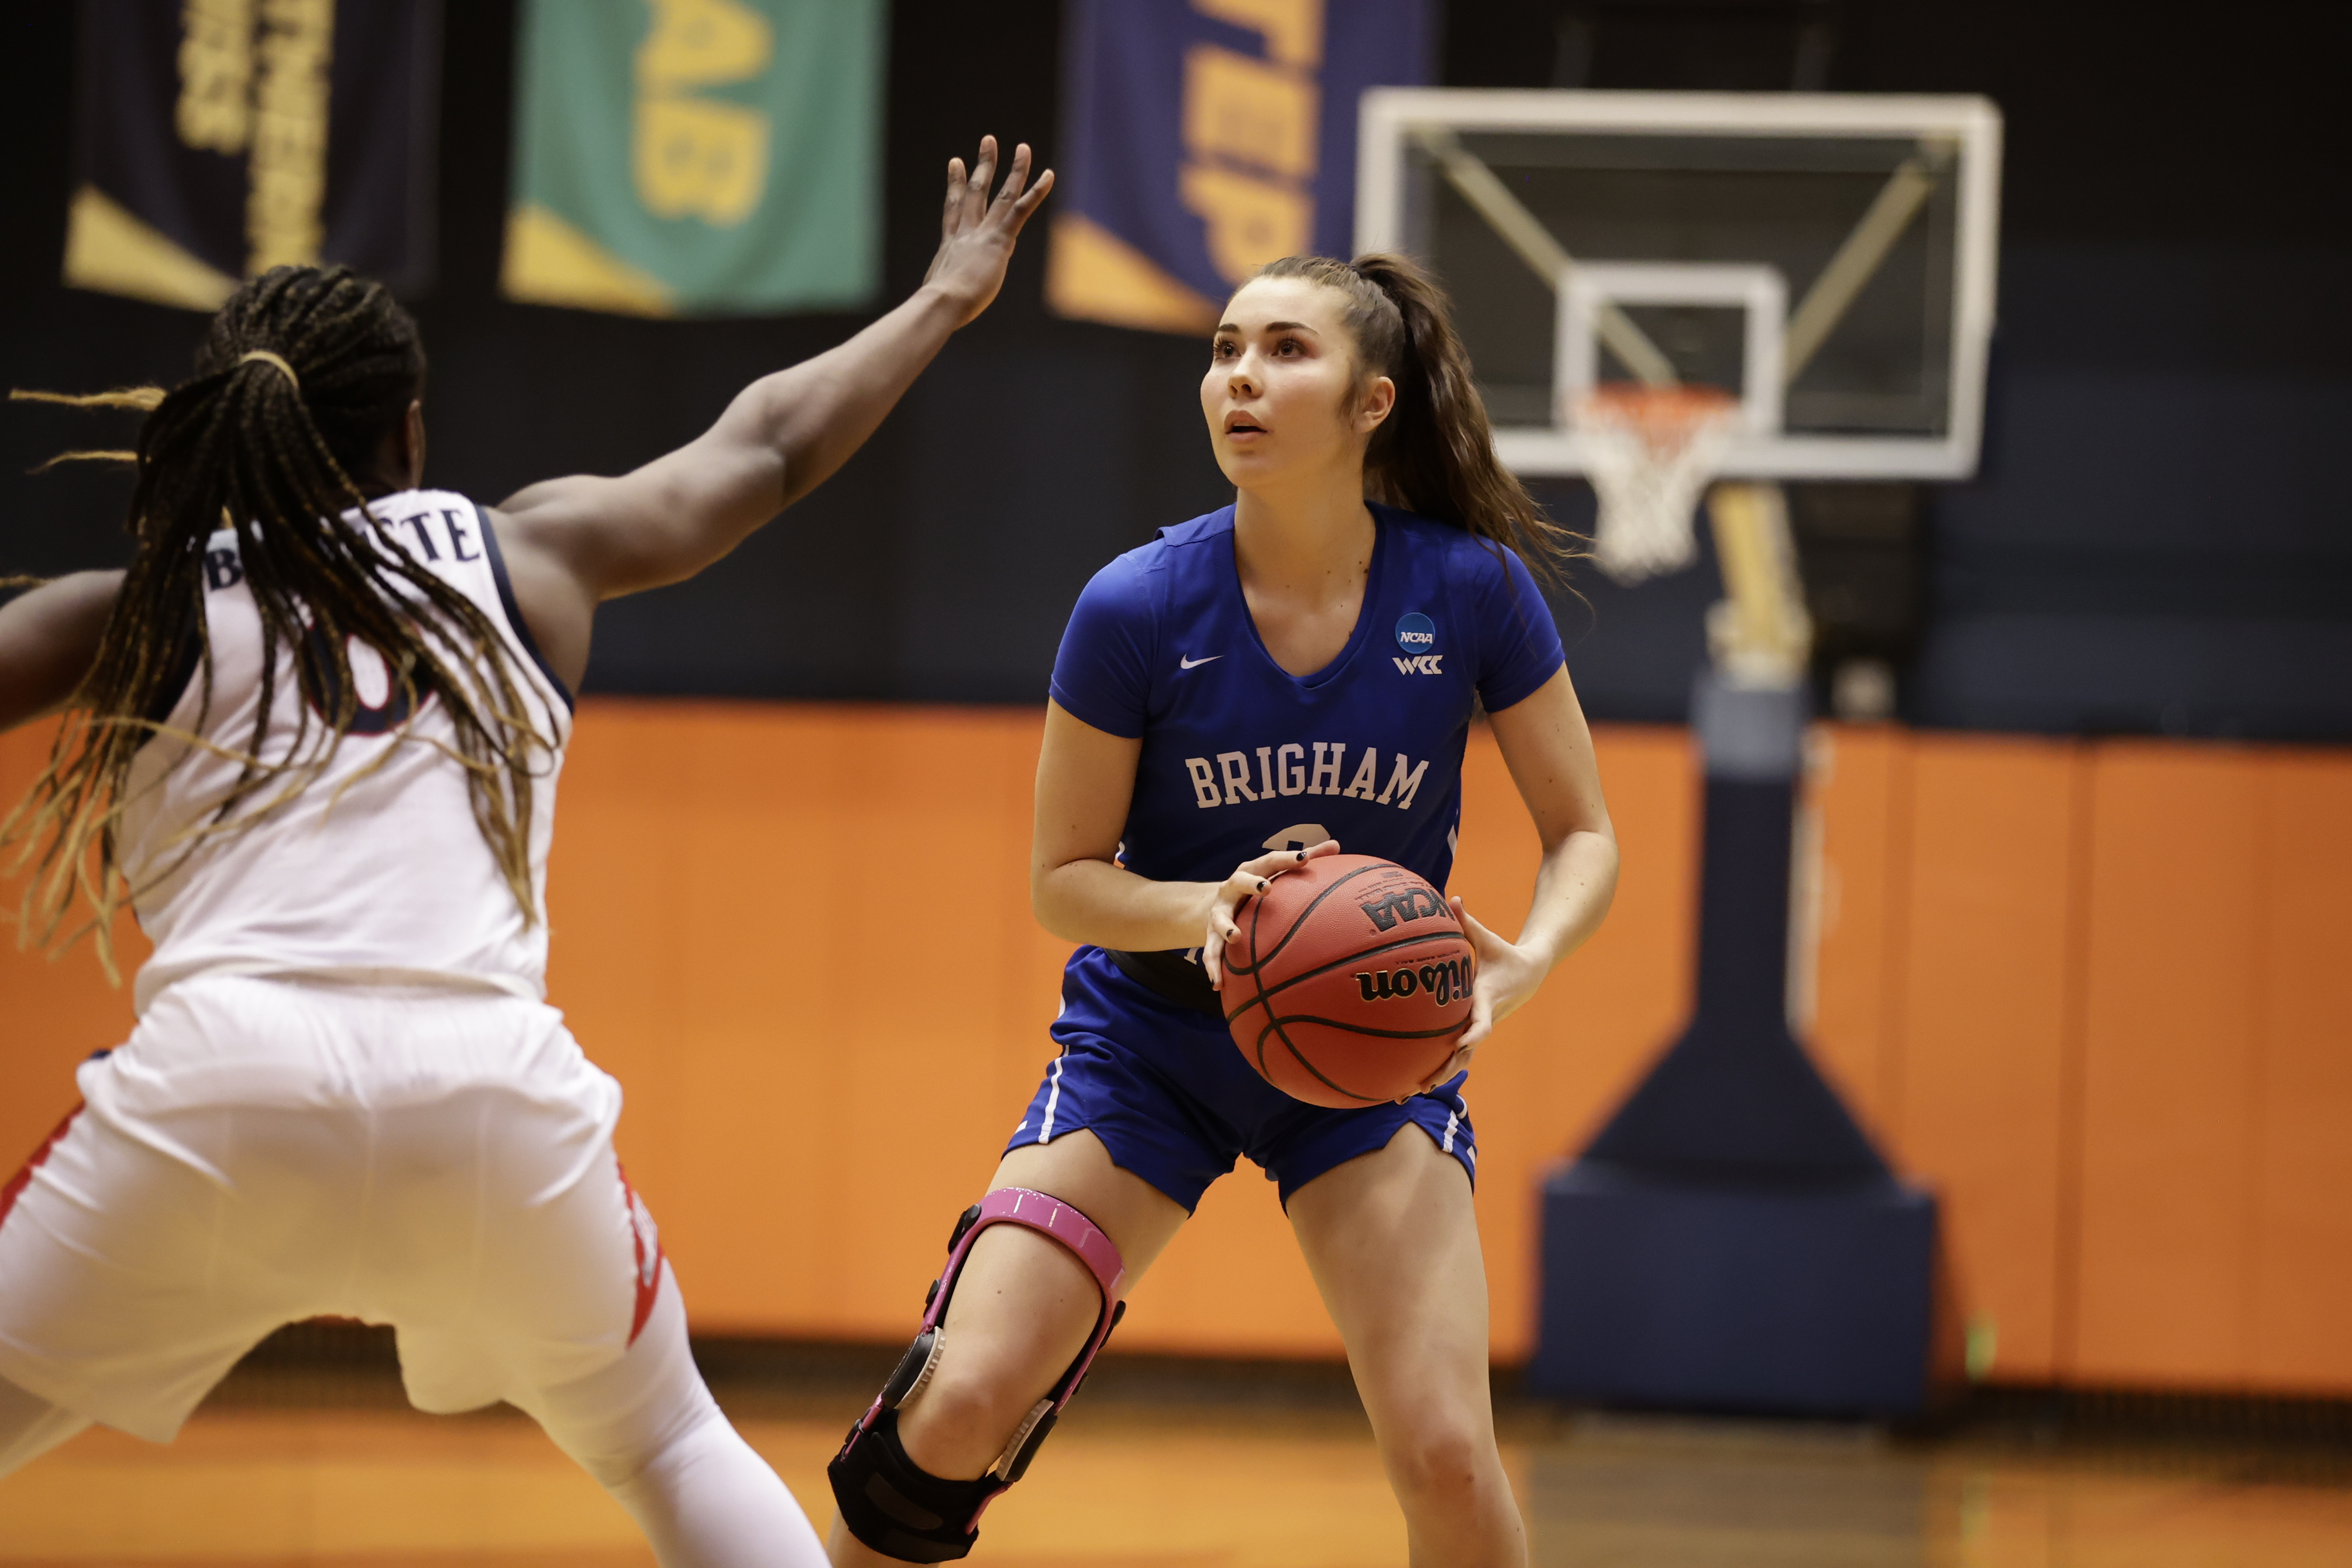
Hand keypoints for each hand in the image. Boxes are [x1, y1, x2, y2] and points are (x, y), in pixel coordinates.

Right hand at [922, 136, 1054, 327]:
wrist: (942, 303)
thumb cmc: (936, 309)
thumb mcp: (936, 300)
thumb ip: (937, 297)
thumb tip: (927, 315)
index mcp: (951, 246)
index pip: (954, 211)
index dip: (956, 186)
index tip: (956, 162)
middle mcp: (966, 234)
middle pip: (976, 193)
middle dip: (983, 166)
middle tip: (988, 141)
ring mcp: (983, 234)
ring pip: (1002, 195)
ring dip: (1015, 170)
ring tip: (1024, 147)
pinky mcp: (999, 241)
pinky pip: (1021, 210)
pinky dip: (1036, 192)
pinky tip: (1049, 175)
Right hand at [1199, 839, 1339, 990]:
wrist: (1214, 905)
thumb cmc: (1256, 886)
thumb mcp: (1275, 871)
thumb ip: (1305, 858)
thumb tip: (1336, 844)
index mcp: (1251, 871)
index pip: (1270, 861)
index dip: (1286, 859)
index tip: (1304, 858)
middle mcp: (1232, 889)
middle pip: (1239, 882)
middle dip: (1251, 884)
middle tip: (1266, 888)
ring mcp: (1219, 912)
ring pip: (1220, 919)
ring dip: (1226, 927)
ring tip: (1235, 937)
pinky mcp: (1211, 935)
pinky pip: (1211, 952)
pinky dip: (1213, 967)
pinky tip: (1218, 983)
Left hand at [1412, 896, 1546, 1092]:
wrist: (1529, 974)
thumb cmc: (1503, 954)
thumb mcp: (1488, 938)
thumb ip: (1468, 922)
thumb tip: (1453, 897)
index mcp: (1486, 1000)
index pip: (1482, 1022)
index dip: (1472, 1034)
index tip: (1459, 1044)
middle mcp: (1482, 1020)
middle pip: (1464, 1052)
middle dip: (1444, 1070)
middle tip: (1422, 1086)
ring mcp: (1477, 1030)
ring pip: (1456, 1060)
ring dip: (1434, 1077)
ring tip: (1405, 1095)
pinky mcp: (1470, 1033)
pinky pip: (1452, 1055)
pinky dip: (1434, 1068)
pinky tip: (1408, 1082)